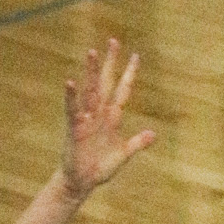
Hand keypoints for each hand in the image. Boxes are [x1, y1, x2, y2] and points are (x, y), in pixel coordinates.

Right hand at [60, 40, 155, 199]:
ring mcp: (86, 119)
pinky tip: (70, 82)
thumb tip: (153, 134)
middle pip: (105, 82)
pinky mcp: (74, 127)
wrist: (82, 182)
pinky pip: (72, 109)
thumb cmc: (100, 167)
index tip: (136, 56)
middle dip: (110, 63)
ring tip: (92, 52)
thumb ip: (137, 143)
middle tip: (113, 41)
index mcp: (112, 118)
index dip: (129, 74)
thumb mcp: (123, 155)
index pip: (122, 90)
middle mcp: (99, 113)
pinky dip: (71, 96)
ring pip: (90, 90)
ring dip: (91, 72)